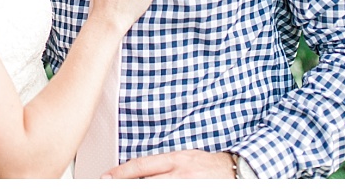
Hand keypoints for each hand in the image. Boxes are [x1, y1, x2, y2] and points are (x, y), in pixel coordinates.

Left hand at [105, 148, 237, 178]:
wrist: (237, 172)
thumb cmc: (208, 166)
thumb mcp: (185, 158)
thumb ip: (164, 165)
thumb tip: (138, 173)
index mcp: (176, 159)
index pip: (142, 165)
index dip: (121, 172)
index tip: (106, 178)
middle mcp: (180, 173)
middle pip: (145, 181)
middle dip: (124, 184)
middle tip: (107, 186)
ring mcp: (186, 185)